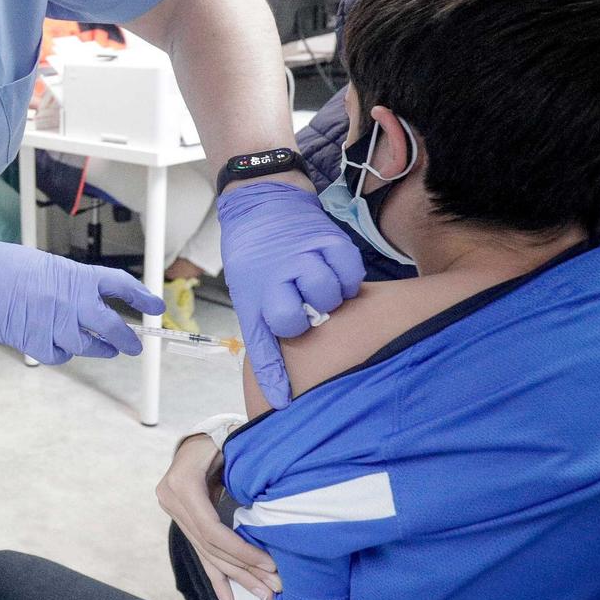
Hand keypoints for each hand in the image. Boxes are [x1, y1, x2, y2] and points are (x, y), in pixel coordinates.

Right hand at [0, 234, 161, 363]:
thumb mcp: (43, 266)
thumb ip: (70, 285)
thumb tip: (90, 305)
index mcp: (74, 275)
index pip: (120, 286)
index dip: (142, 297)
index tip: (155, 307)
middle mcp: (68, 300)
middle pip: (111, 327)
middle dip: (127, 340)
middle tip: (134, 346)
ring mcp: (51, 323)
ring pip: (86, 346)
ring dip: (96, 349)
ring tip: (101, 348)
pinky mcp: (31, 341)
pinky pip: (58, 355)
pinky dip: (62, 353)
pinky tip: (58, 345)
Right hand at [156, 433, 278, 599]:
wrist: (202, 436)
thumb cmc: (222, 438)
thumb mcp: (231, 449)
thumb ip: (243, 476)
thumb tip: (268, 511)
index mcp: (182, 484)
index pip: (212, 530)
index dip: (241, 550)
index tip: (270, 564)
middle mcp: (172, 501)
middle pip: (211, 547)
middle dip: (244, 570)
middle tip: (274, 589)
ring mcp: (174, 514)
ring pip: (208, 555)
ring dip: (237, 579)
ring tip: (263, 596)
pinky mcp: (182, 523)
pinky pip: (201, 555)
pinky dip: (217, 581)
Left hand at [217, 181, 363, 408]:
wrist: (262, 204)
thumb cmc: (255, 259)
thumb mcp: (247, 296)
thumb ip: (264, 340)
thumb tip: (277, 395)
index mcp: (255, 293)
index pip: (268, 339)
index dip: (277, 366)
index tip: (286, 389)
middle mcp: (278, 276)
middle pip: (304, 318)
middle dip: (306, 317)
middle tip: (303, 305)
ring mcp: (304, 257)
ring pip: (330, 295)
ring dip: (329, 297)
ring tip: (318, 286)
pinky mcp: (329, 240)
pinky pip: (351, 273)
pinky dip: (348, 278)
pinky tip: (336, 273)